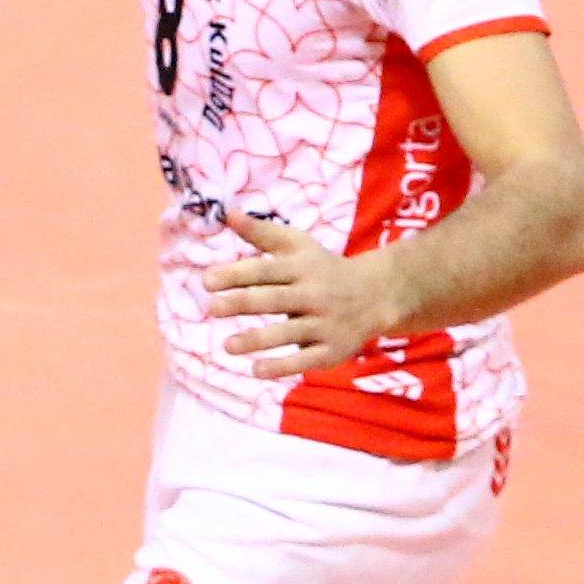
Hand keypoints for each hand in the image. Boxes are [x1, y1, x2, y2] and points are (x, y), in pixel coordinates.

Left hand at [212, 212, 409, 375]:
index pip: (265, 270)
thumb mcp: (297, 244)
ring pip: (289, 332)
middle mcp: (315, 294)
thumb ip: (260, 233)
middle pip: (275, 299)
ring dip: (258, 340)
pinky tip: (256, 370)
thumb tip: (226, 212)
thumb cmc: (322, 267)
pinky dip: (283, 366)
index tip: (206, 281)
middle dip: (243, 303)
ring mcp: (325, 324)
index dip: (236, 274)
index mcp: (302, 267)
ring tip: (227, 346)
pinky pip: (306, 360)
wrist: (377, 295)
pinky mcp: (332, 350)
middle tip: (211, 308)